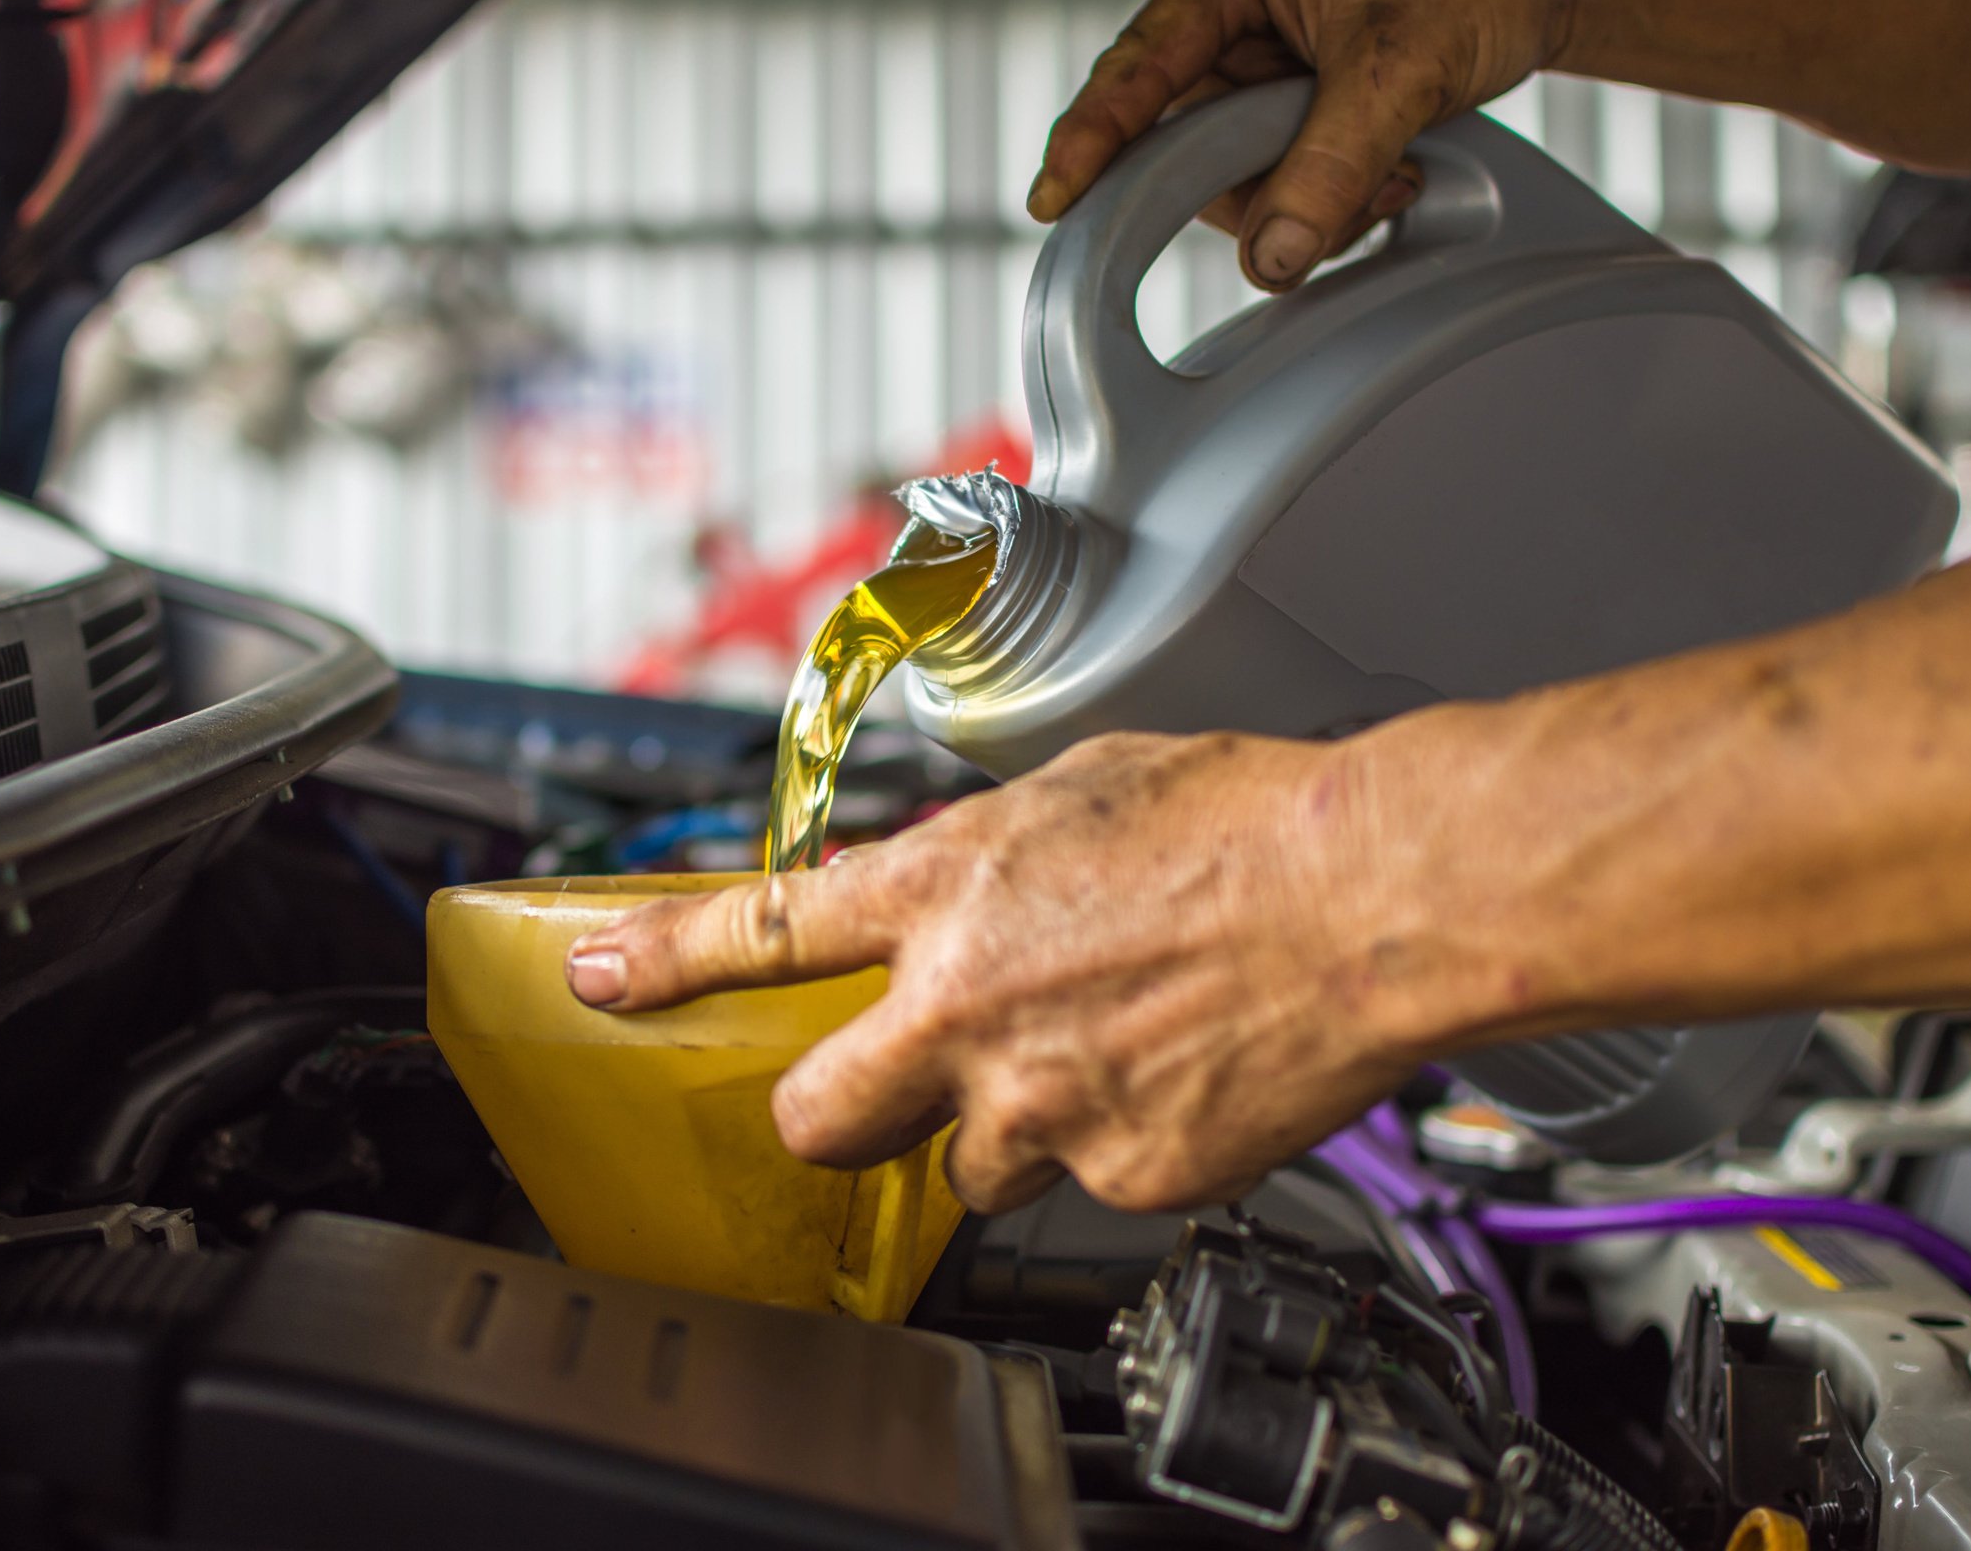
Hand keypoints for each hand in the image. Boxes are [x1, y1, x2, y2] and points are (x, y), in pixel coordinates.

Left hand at [565, 727, 1497, 1213]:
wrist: (1369, 892)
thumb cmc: (1246, 818)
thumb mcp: (1078, 788)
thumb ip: (986, 853)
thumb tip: (957, 880)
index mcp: (945, 891)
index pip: (759, 931)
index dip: (659, 962)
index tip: (601, 982)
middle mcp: (965, 1010)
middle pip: (823, 1119)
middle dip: (835, 1116)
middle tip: (881, 1093)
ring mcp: (1041, 1107)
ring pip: (969, 1167)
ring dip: (1006, 1128)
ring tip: (1099, 1061)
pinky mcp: (1124, 1176)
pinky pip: (1090, 1183)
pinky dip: (1119, 1145)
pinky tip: (1179, 1079)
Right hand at [1027, 0, 1580, 290]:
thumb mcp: (1402, 61)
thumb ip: (1331, 162)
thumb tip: (1270, 258)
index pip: (1136, 70)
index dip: (1091, 139)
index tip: (1051, 201)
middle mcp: (1231, 17)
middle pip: (1187, 141)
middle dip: (1259, 187)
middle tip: (1346, 195)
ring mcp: (1264, 63)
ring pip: (1238, 172)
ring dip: (1308, 198)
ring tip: (1391, 170)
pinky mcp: (1299, 100)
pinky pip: (1283, 175)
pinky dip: (1333, 193)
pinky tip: (1390, 170)